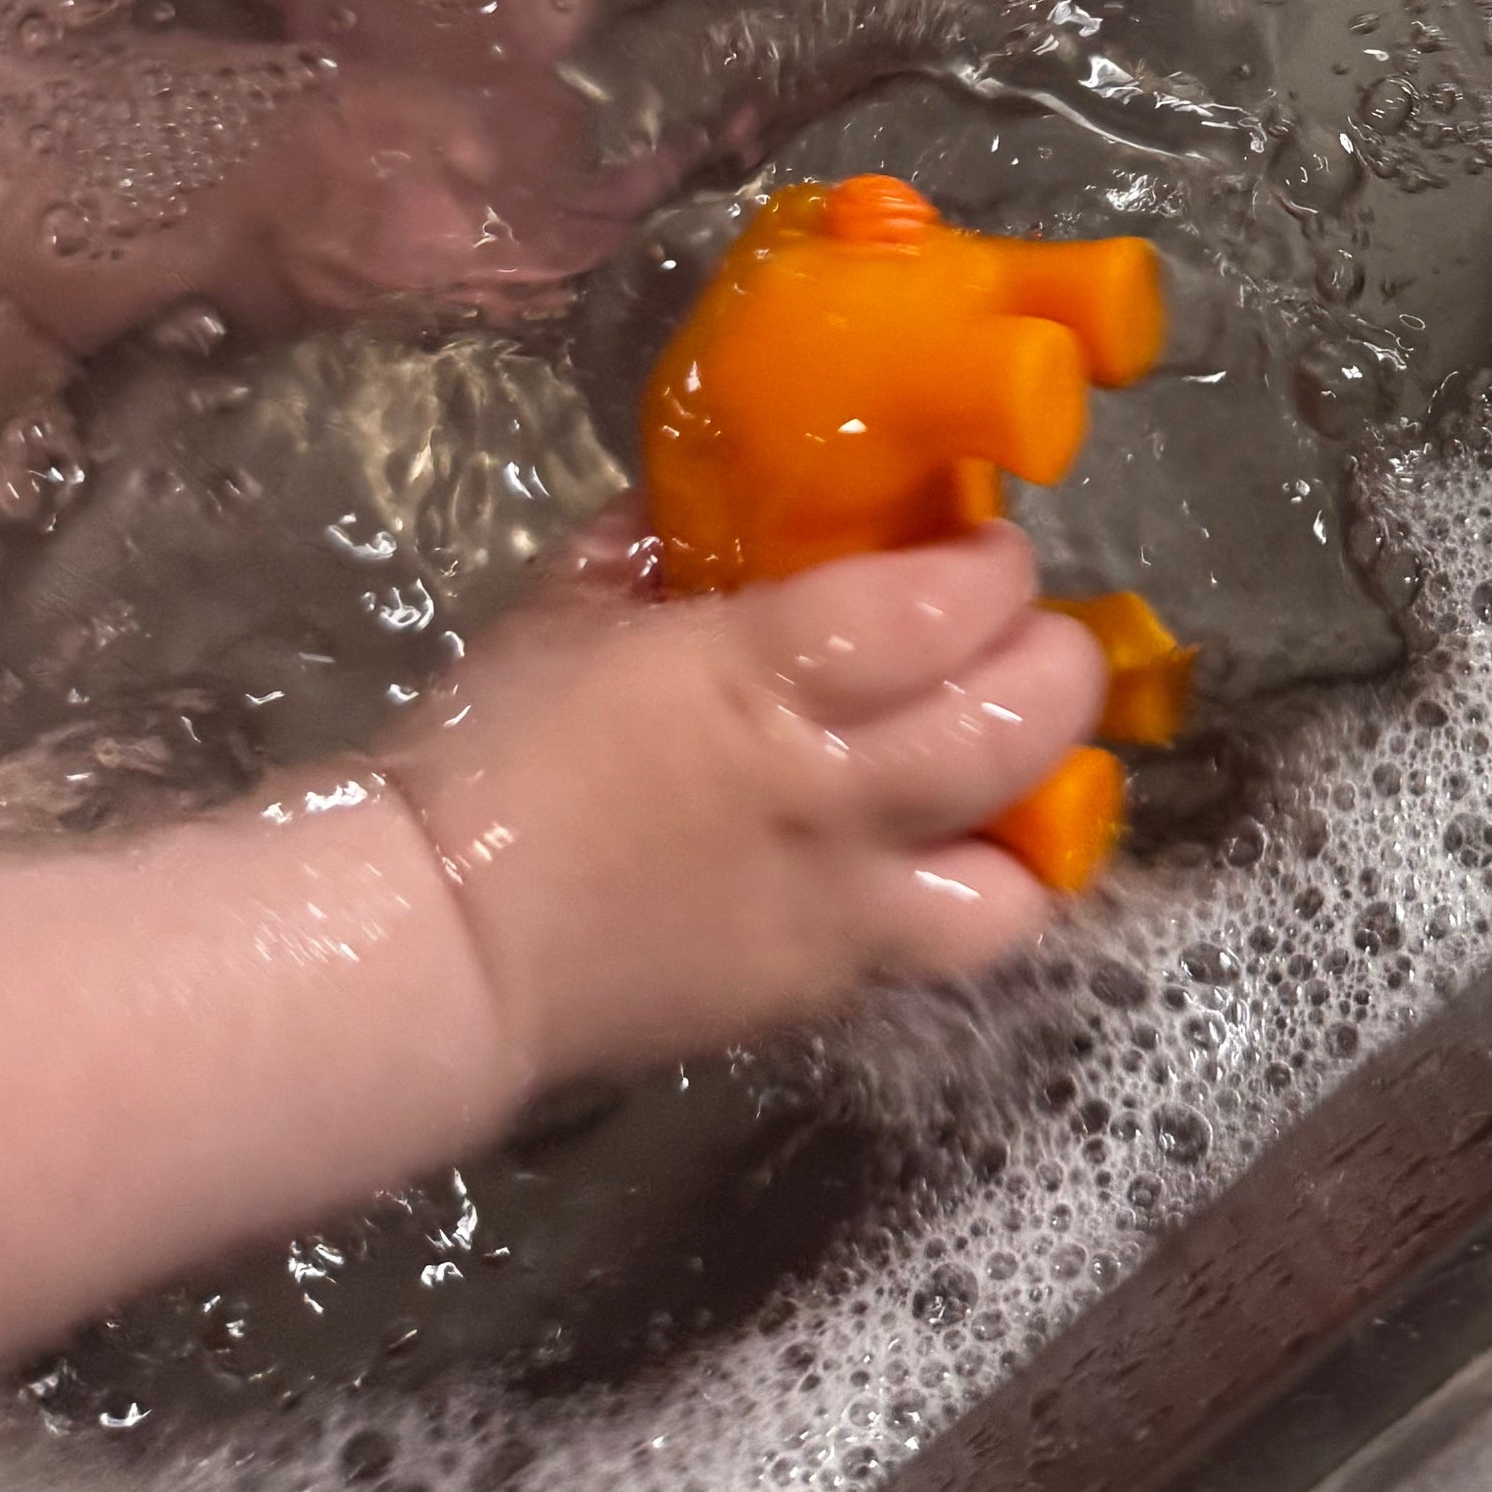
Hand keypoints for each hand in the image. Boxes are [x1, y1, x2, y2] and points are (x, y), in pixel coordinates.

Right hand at [386, 523, 1104, 1090]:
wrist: (435, 946)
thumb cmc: (487, 753)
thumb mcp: (566, 610)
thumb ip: (653, 550)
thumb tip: (702, 501)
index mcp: (764, 675)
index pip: (942, 609)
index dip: (993, 572)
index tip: (987, 552)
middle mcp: (831, 790)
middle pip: (1017, 725)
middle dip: (1056, 667)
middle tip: (1032, 639)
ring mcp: (841, 905)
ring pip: (1020, 868)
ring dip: (1045, 801)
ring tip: (1019, 761)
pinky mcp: (827, 990)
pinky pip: (954, 946)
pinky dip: (983, 893)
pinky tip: (959, 852)